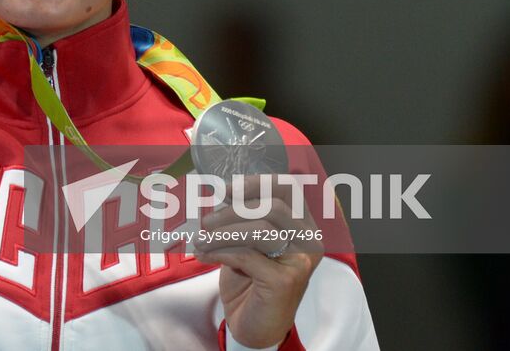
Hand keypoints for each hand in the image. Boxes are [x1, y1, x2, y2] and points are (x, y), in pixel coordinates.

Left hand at [194, 175, 323, 348]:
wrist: (254, 325)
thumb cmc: (250, 280)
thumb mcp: (247, 241)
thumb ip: (243, 216)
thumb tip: (221, 193)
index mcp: (302, 225)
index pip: (288, 189)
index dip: (256, 183)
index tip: (226, 189)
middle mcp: (308, 241)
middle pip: (273, 206)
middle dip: (233, 210)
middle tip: (206, 222)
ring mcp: (300, 261)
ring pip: (260, 229)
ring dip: (222, 232)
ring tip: (200, 240)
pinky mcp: (285, 281)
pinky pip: (247, 254)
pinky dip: (219, 251)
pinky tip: (204, 255)